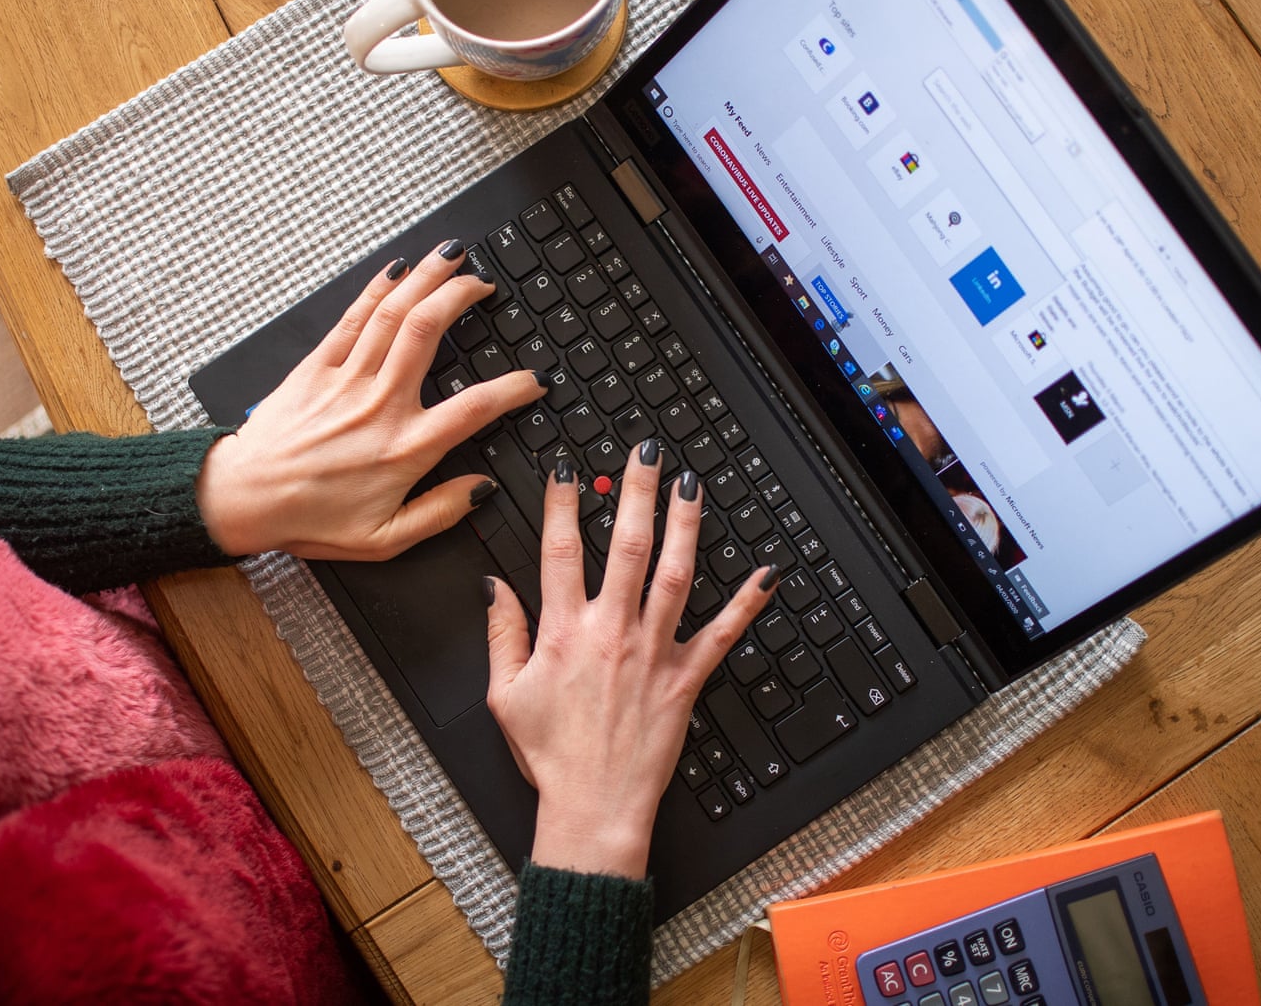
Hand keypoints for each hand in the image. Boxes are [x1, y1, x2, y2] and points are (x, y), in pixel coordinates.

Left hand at [195, 241, 545, 559]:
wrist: (242, 499)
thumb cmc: (308, 519)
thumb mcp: (384, 538)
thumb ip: (440, 513)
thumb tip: (481, 490)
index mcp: (404, 448)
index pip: (475, 407)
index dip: (513, 389)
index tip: (534, 379)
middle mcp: (380, 404)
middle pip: (429, 331)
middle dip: (462, 296)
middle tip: (484, 285)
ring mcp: (347, 380)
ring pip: (393, 314)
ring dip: (426, 278)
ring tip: (451, 256)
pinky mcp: (316, 367)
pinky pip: (352, 318)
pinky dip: (376, 289)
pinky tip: (396, 270)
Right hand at [484, 440, 778, 877]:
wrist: (593, 809)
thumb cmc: (550, 757)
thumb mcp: (504, 695)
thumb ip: (501, 634)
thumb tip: (494, 586)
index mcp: (563, 633)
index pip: (559, 550)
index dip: (561, 502)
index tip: (566, 467)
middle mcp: (611, 633)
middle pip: (627, 546)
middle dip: (636, 492)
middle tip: (645, 451)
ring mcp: (653, 653)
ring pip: (675, 575)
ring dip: (686, 525)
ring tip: (691, 485)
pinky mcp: (685, 680)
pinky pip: (722, 635)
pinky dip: (747, 604)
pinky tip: (767, 574)